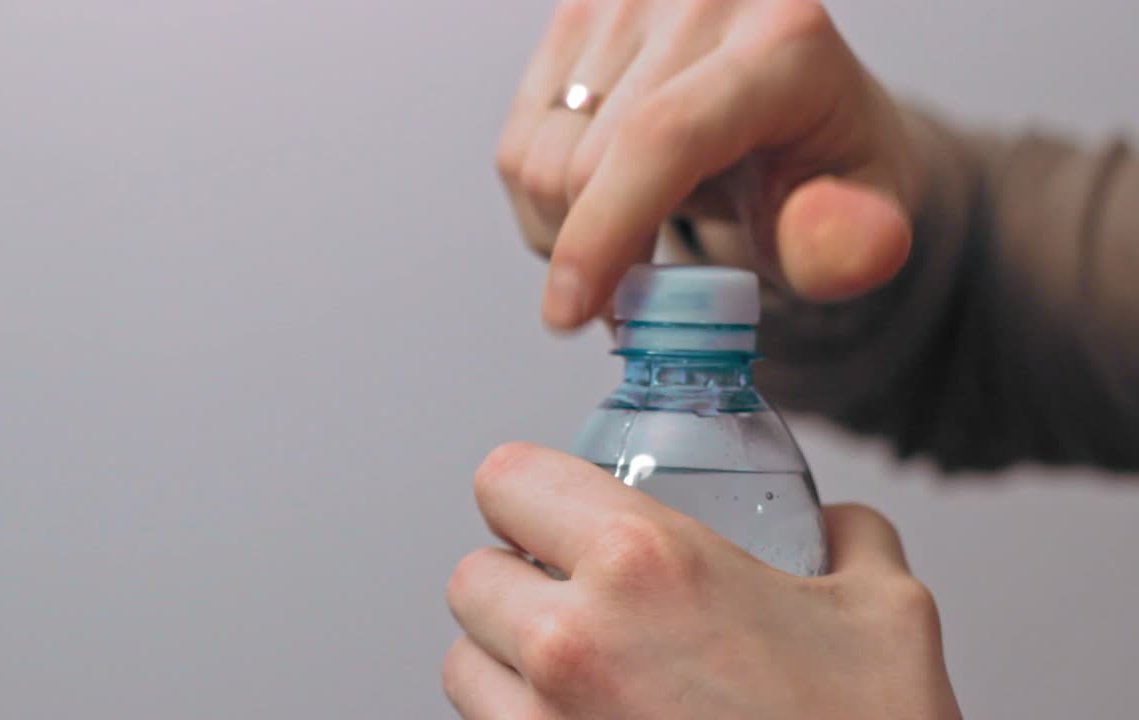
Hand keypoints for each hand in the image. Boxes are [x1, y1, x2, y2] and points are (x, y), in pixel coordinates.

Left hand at [444, 443, 961, 718]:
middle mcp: (572, 643)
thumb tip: (834, 525)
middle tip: (579, 597)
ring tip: (581, 670)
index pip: (507, 479)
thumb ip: (849, 539)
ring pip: (464, 662)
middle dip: (519, 580)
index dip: (530, 490)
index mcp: (643, 563)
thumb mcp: (887, 613)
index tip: (553, 510)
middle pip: (472, 575)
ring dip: (506, 657)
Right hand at [498, 0, 926, 328]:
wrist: (802, 107)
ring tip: (630, 248)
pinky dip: (545, 206)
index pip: (664, 136)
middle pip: (585, 163)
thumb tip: (812, 232)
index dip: (605, 231)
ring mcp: (626, 0)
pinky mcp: (577, 14)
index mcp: (784, 43)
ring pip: (537, 161)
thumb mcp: (866, 217)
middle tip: (634, 306)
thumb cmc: (826, 166)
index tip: (571, 314)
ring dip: (565, 236)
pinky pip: (517, 145)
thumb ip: (856, 242)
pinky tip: (601, 209)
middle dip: (595, 260)